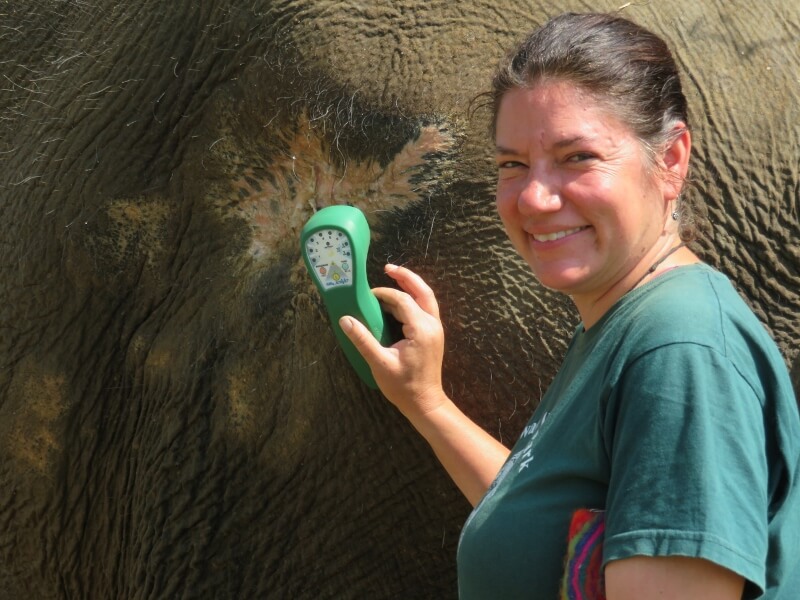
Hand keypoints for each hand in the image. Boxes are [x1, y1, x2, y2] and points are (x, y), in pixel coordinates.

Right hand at [339, 264, 445, 418]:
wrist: (425, 402)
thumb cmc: (403, 386)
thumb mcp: (379, 363)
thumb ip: (363, 340)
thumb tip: (345, 320)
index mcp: (421, 329)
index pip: (402, 300)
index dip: (384, 294)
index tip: (368, 296)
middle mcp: (432, 325)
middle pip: (422, 291)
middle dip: (406, 277)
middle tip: (388, 267)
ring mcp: (435, 329)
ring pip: (426, 298)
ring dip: (411, 285)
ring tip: (394, 276)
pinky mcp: (433, 334)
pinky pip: (425, 308)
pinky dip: (413, 299)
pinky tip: (398, 300)